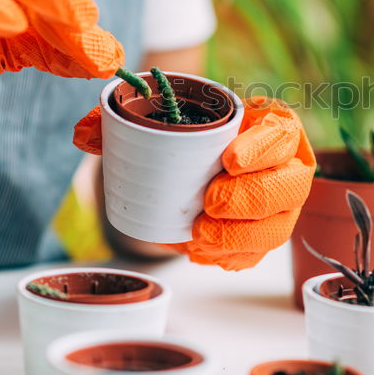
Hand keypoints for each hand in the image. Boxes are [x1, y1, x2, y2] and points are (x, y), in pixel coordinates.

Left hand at [74, 96, 315, 269]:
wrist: (200, 161)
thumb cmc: (194, 134)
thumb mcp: (168, 117)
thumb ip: (125, 118)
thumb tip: (84, 132)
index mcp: (273, 125)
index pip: (283, 133)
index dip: (263, 148)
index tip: (229, 159)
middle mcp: (288, 166)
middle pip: (289, 186)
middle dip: (249, 198)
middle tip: (208, 202)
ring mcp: (282, 205)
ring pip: (278, 227)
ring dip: (240, 236)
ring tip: (199, 235)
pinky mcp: (267, 235)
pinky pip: (260, 254)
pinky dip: (232, 257)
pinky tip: (204, 252)